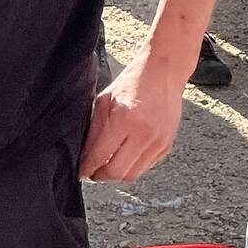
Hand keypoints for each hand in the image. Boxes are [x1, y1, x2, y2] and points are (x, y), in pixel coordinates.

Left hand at [79, 52, 185, 181]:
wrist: (164, 72)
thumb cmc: (134, 81)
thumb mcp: (105, 100)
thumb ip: (95, 130)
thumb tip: (85, 155)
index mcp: (124, 118)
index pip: (99, 156)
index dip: (86, 167)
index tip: (80, 170)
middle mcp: (143, 133)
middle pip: (116, 172)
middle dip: (100, 175)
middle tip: (92, 171)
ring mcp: (158, 141)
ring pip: (131, 175)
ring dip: (116, 174)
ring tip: (107, 165)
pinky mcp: (166, 145)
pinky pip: (144, 167)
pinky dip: (131, 166)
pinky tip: (124, 156)